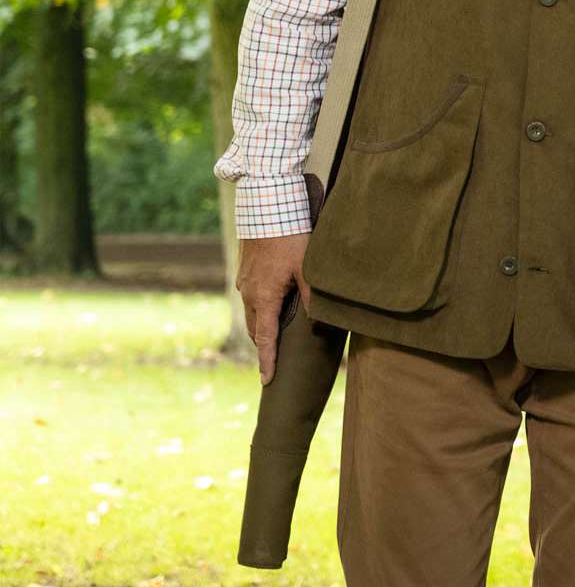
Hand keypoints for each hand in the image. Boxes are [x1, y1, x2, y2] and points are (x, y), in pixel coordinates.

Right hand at [236, 234, 312, 384]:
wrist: (265, 206)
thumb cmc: (289, 236)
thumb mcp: (305, 267)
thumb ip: (311, 295)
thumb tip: (318, 320)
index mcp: (264, 297)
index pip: (265, 338)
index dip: (267, 361)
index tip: (267, 380)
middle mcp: (249, 292)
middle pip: (255, 328)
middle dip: (264, 345)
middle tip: (274, 359)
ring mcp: (244, 280)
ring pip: (251, 311)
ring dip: (261, 325)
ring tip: (275, 332)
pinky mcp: (245, 268)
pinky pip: (250, 295)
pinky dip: (259, 306)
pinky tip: (272, 300)